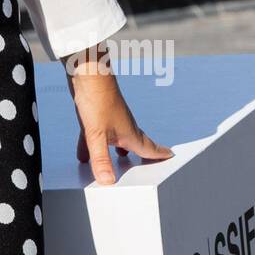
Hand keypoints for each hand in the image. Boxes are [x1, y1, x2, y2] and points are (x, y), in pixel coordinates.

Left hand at [64, 45, 173, 185]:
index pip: (148, 148)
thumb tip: (108, 182)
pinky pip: (97, 135)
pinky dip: (93, 147)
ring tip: (120, 164)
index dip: (159, 155)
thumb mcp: (96, 134)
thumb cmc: (97, 100)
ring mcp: (109, 120)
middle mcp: (122, 127)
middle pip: (136, 145)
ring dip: (119, 152)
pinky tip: (83, 156)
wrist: (87, 72)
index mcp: (129, 133)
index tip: (171, 157)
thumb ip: (101, 159)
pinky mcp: (95, 115)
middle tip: (152, 164)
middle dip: (143, 156)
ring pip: (117, 140)